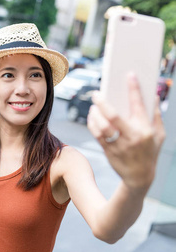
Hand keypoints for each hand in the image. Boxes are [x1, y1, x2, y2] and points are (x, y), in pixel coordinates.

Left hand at [87, 73, 165, 191]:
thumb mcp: (159, 135)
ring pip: (102, 125)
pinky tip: (92, 116)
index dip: (134, 88)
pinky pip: (96, 134)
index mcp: (146, 130)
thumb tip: (153, 95)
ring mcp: (119, 145)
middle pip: (113, 115)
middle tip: (96, 93)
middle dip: (103, 102)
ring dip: (95, 113)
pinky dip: (92, 123)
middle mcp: (132, 136)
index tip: (129, 74)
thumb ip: (156, 115)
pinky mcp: (108, 150)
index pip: (139, 105)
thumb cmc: (150, 152)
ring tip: (94, 106)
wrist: (139, 177)